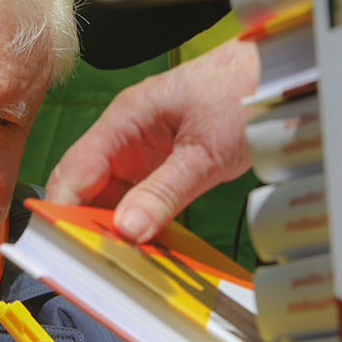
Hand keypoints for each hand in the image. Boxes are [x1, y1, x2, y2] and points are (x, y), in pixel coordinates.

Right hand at [46, 37, 259, 242]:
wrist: (279, 77)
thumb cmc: (243, 92)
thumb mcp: (205, 152)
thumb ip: (164, 192)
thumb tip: (127, 229)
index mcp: (124, 120)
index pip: (74, 170)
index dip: (62, 209)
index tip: (62, 245)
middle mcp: (126, 136)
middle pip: (87, 187)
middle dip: (85, 223)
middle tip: (93, 264)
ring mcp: (144, 151)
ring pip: (113, 197)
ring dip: (115, 227)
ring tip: (119, 263)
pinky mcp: (165, 164)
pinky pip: (141, 198)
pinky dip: (140, 222)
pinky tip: (146, 248)